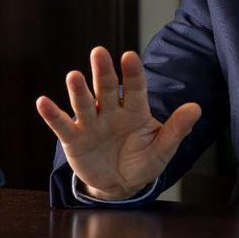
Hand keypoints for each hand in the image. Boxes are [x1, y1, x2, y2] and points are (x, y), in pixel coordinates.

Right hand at [36, 47, 201, 199]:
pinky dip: (52, 114)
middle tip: (99, 52)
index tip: (130, 56)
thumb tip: (196, 108)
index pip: (135, 88)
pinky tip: (42, 102)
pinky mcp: (74, 139)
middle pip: (107, 89)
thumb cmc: (143, 161)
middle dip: (104, 72)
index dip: (133, 73)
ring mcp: (91, 123)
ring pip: (84, 103)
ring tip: (73, 76)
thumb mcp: (163, 149)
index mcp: (135, 111)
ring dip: (78, 90)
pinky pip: (62, 125)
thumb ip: (177, 129)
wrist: (120, 185)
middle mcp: (111, 112)